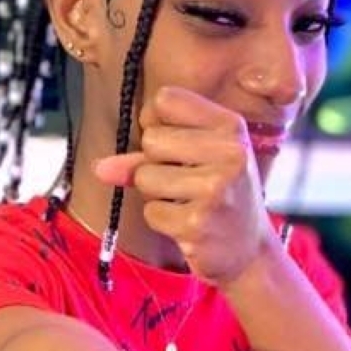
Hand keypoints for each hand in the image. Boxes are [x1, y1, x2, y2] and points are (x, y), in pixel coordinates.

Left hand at [94, 85, 276, 284]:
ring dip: (157, 195)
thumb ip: (148, 155)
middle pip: (151, 139)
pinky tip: (189, 224)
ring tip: (188, 203)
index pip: (165, 100)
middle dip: (156, 164)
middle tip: (187, 181)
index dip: (156, 123)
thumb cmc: (221, 196)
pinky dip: (163, 221)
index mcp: (230, 127)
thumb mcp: (198, 162)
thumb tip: (101, 168)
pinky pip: (151, 212)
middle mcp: (229, 153)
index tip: (175, 145)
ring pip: (145, 177)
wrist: (249, 250)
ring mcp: (215, 189)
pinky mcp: (197, 223)